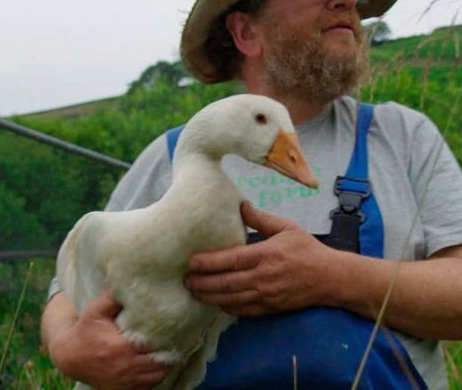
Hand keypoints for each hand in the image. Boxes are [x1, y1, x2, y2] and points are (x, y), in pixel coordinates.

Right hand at [48, 292, 169, 389]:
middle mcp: (126, 366)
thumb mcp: (95, 310)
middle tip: (174, 339)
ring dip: (164, 365)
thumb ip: (113, 298)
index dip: (166, 337)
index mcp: (121, 346)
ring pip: (158, 376)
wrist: (70, 357)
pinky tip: (155, 364)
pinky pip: (149, 386)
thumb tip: (129, 283)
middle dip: (169, 351)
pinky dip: (155, 376)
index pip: (154, 345)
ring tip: (167, 351)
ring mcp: (126, 381)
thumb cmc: (85, 330)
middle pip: (161, 363)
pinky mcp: (124, 389)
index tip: (172, 328)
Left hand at [184, 202, 336, 315]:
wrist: (331, 278)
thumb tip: (241, 205)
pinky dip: (227, 307)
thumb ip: (261, 219)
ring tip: (194, 292)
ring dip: (210, 297)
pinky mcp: (271, 308)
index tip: (191, 261)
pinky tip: (215, 303)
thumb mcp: (286, 228)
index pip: (230, 260)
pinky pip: (243, 310)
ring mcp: (267, 295)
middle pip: (226, 282)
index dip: (208, 262)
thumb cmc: (308, 250)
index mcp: (266, 254)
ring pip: (231, 299)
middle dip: (202, 282)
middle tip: (185, 280)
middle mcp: (264, 277)